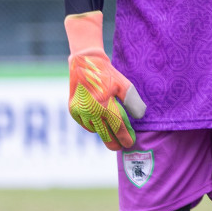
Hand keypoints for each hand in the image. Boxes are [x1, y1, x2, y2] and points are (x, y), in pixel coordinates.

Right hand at [65, 11, 145, 149]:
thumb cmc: (108, 74)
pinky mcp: (72, 110)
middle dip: (114, 143)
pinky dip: (92, 126)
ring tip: (112, 135)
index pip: (118, 128)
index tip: (130, 143)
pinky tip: (100, 125)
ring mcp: (80, 111)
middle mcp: (91, 111)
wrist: (85, 63)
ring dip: (103, 134)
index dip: (125, 137)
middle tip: (121, 147)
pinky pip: (85, 125)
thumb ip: (132, 102)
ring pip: (94, 130)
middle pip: (105, 135)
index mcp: (105, 105)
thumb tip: (139, 116)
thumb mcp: (125, 85)